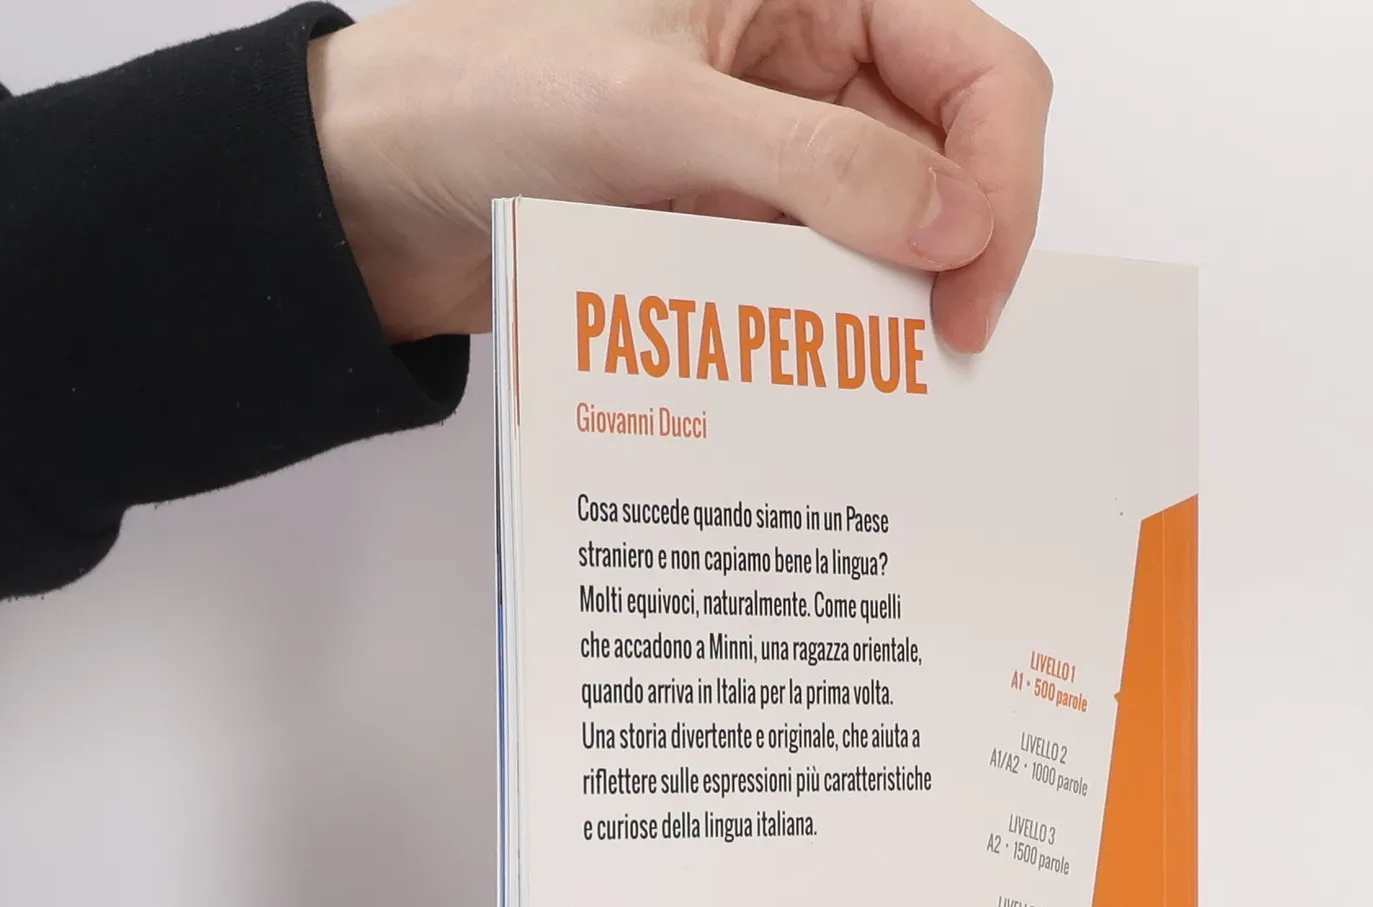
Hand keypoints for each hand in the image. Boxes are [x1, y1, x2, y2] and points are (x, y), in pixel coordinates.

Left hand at [305, 0, 1050, 352]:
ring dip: (889, 306)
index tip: (974, 289)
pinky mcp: (739, 227)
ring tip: (873, 379)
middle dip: (957, 254)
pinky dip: (826, 333)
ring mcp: (776, 152)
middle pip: (953, 161)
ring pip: (893, 236)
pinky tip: (811, 373)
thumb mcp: (656, 111)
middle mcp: (807, 62)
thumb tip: (958, 223)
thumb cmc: (479, 90)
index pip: (976, 72)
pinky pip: (820, 285)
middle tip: (941, 354)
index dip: (1000, 181)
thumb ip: (817, 162)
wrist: (372, 188)